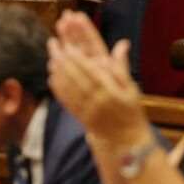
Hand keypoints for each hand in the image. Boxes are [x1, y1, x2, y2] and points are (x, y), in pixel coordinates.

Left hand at [46, 10, 148, 147]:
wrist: (125, 139)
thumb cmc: (130, 110)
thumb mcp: (132, 88)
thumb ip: (122, 67)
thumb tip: (122, 44)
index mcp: (110, 91)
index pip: (91, 71)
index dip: (78, 58)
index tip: (69, 45)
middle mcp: (96, 100)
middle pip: (76, 77)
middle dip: (63, 60)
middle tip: (54, 44)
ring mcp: (86, 109)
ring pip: (69, 87)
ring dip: (58, 71)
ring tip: (52, 56)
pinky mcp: (80, 116)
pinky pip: (66, 100)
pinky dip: (58, 87)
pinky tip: (52, 76)